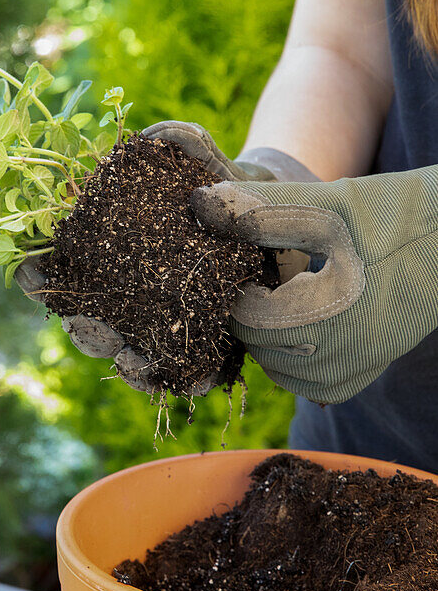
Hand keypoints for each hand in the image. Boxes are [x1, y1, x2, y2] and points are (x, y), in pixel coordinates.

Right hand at [16, 121, 311, 395]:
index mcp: (100, 249)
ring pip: (125, 352)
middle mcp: (118, 293)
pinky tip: (185, 379)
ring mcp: (153, 322)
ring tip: (133, 361)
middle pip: (84, 321)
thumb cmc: (213, 175)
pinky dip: (177, 377)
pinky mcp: (194, 343)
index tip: (39, 274)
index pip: (53, 267)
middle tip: (95, 327)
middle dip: (85, 328)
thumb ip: (170, 141)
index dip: (37, 274)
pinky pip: (178, 370)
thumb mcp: (193, 151)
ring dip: (124, 361)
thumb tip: (149, 141)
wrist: (269, 209)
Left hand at [191, 167, 437, 402]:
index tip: (245, 262)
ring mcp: (360, 367)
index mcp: (333, 310)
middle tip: (258, 278)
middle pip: (262, 349)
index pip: (250, 319)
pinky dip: (296, 361)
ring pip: (283, 374)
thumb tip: (199, 206)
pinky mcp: (369, 371)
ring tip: (277, 298)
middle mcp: (347, 351)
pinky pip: (314, 385)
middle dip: (249, 313)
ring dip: (268, 339)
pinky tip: (301, 324)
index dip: (236, 289)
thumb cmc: (391, 215)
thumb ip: (260, 210)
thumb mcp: (324, 205)